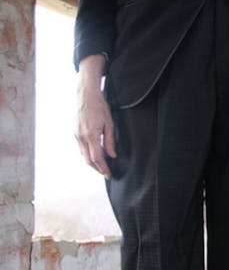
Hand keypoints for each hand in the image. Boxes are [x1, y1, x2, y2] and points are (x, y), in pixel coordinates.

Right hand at [75, 55, 115, 178]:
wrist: (86, 94)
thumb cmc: (100, 107)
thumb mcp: (109, 124)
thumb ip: (110, 141)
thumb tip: (112, 155)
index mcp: (91, 135)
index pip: (97, 158)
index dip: (103, 168)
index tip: (108, 174)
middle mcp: (81, 136)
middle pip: (88, 159)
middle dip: (97, 168)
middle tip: (105, 173)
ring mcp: (76, 134)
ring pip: (83, 154)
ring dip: (92, 162)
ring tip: (101, 166)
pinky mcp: (74, 131)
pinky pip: (81, 147)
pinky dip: (87, 154)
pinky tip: (94, 155)